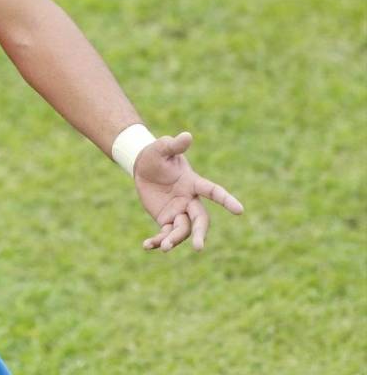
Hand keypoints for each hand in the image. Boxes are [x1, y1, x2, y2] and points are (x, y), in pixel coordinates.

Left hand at [134, 132, 243, 251]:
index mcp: (193, 183)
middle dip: (200, 233)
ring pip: (182, 230)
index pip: (213, 191)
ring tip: (164, 247)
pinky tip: (147, 246)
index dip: (226, 200)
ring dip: (174, 239)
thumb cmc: (155, 155)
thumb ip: (174, 145)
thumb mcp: (162, 148)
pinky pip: (164, 233)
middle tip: (198, 247)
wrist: (143, 167)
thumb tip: (186, 135)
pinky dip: (157, 241)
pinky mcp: (166, 219)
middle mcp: (189, 200)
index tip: (240, 210)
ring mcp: (178, 211)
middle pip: (200, 219)